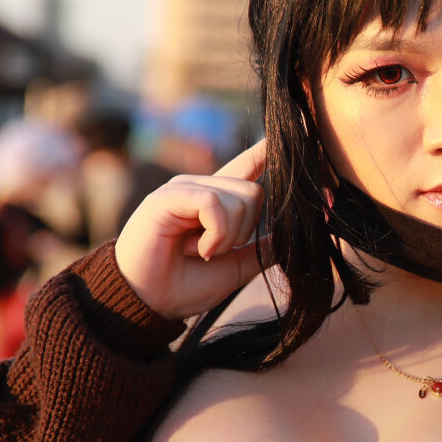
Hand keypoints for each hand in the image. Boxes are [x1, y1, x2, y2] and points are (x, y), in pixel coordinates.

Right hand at [114, 140, 270, 320]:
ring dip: (226, 238)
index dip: (263, 153)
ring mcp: (183, 189)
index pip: (245, 167)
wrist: (149, 303)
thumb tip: (292, 235)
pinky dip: (215, 235)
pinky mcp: (167, 197)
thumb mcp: (235, 268)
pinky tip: (195, 249)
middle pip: (254, 192)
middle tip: (213, 251)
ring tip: (199, 251)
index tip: (278, 139)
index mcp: (217, 202)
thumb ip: (261, 249)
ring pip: (239, 199)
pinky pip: (213, 203)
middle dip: (243, 231)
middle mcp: (201, 189)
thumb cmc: (184, 285)